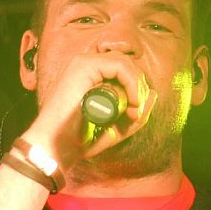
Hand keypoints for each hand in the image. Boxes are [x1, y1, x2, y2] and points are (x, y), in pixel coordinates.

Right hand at [21, 50, 155, 168]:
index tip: (137, 115)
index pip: (126, 71)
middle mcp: (87, 65)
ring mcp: (83, 63)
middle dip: (140, 88)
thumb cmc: (82, 138)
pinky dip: (132, 82)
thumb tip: (154, 93)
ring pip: (126, 63)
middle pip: (128, 65)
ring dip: (137, 87)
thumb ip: (136, 112)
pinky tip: (132, 102)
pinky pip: (120, 65)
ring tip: (134, 110)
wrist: (56, 147)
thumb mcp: (117, 127)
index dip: (138, 89)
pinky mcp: (84, 66)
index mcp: (91, 75)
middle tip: (136, 114)